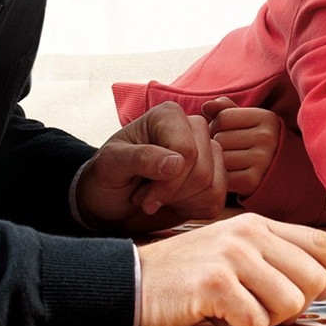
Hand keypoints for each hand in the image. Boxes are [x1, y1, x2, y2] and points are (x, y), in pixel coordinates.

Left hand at [77, 101, 225, 232]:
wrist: (109, 202)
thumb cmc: (106, 178)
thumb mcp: (110, 165)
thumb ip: (141, 158)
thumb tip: (177, 163)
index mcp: (169, 116)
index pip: (187, 151)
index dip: (167, 182)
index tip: (139, 195)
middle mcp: (194, 129)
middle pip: (203, 170)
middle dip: (171, 194)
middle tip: (144, 195)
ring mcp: (207, 152)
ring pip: (213, 186)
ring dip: (180, 202)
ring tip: (157, 196)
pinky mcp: (214, 176)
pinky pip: (218, 199)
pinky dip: (192, 210)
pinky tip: (173, 202)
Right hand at [138, 213, 325, 325]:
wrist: (131, 280)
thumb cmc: (189, 275)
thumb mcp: (236, 255)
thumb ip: (278, 262)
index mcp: (261, 224)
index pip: (322, 243)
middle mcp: (251, 233)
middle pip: (313, 281)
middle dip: (296, 307)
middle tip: (259, 307)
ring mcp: (234, 255)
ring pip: (289, 304)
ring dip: (266, 319)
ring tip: (235, 309)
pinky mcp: (216, 282)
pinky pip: (255, 322)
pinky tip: (218, 316)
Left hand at [202, 97, 280, 196]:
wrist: (281, 172)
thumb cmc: (256, 141)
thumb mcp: (247, 120)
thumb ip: (225, 109)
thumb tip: (206, 105)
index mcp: (266, 117)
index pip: (223, 117)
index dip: (218, 125)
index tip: (228, 133)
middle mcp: (267, 137)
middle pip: (220, 138)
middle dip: (218, 144)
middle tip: (229, 150)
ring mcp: (262, 160)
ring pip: (219, 157)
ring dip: (218, 161)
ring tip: (231, 162)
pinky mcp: (253, 181)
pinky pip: (222, 176)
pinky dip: (222, 177)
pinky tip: (233, 174)